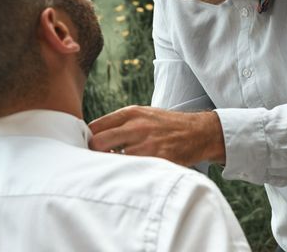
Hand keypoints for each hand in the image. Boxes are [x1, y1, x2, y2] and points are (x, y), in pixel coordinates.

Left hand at [88, 105, 225, 166]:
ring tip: (116, 169)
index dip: (88, 140)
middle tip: (98, 161)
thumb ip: (120, 123)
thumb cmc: (166, 125)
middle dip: (95, 154)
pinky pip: (133, 171)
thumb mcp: (143, 114)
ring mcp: (147, 144)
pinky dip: (129, 174)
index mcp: (131, 113)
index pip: (95, 127)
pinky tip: (132, 173)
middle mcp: (137, 127)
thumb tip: (92, 137)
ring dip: (112, 166)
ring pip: (114, 160)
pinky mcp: (158, 160)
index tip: (89, 148)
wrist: (198, 132)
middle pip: (98, 143)